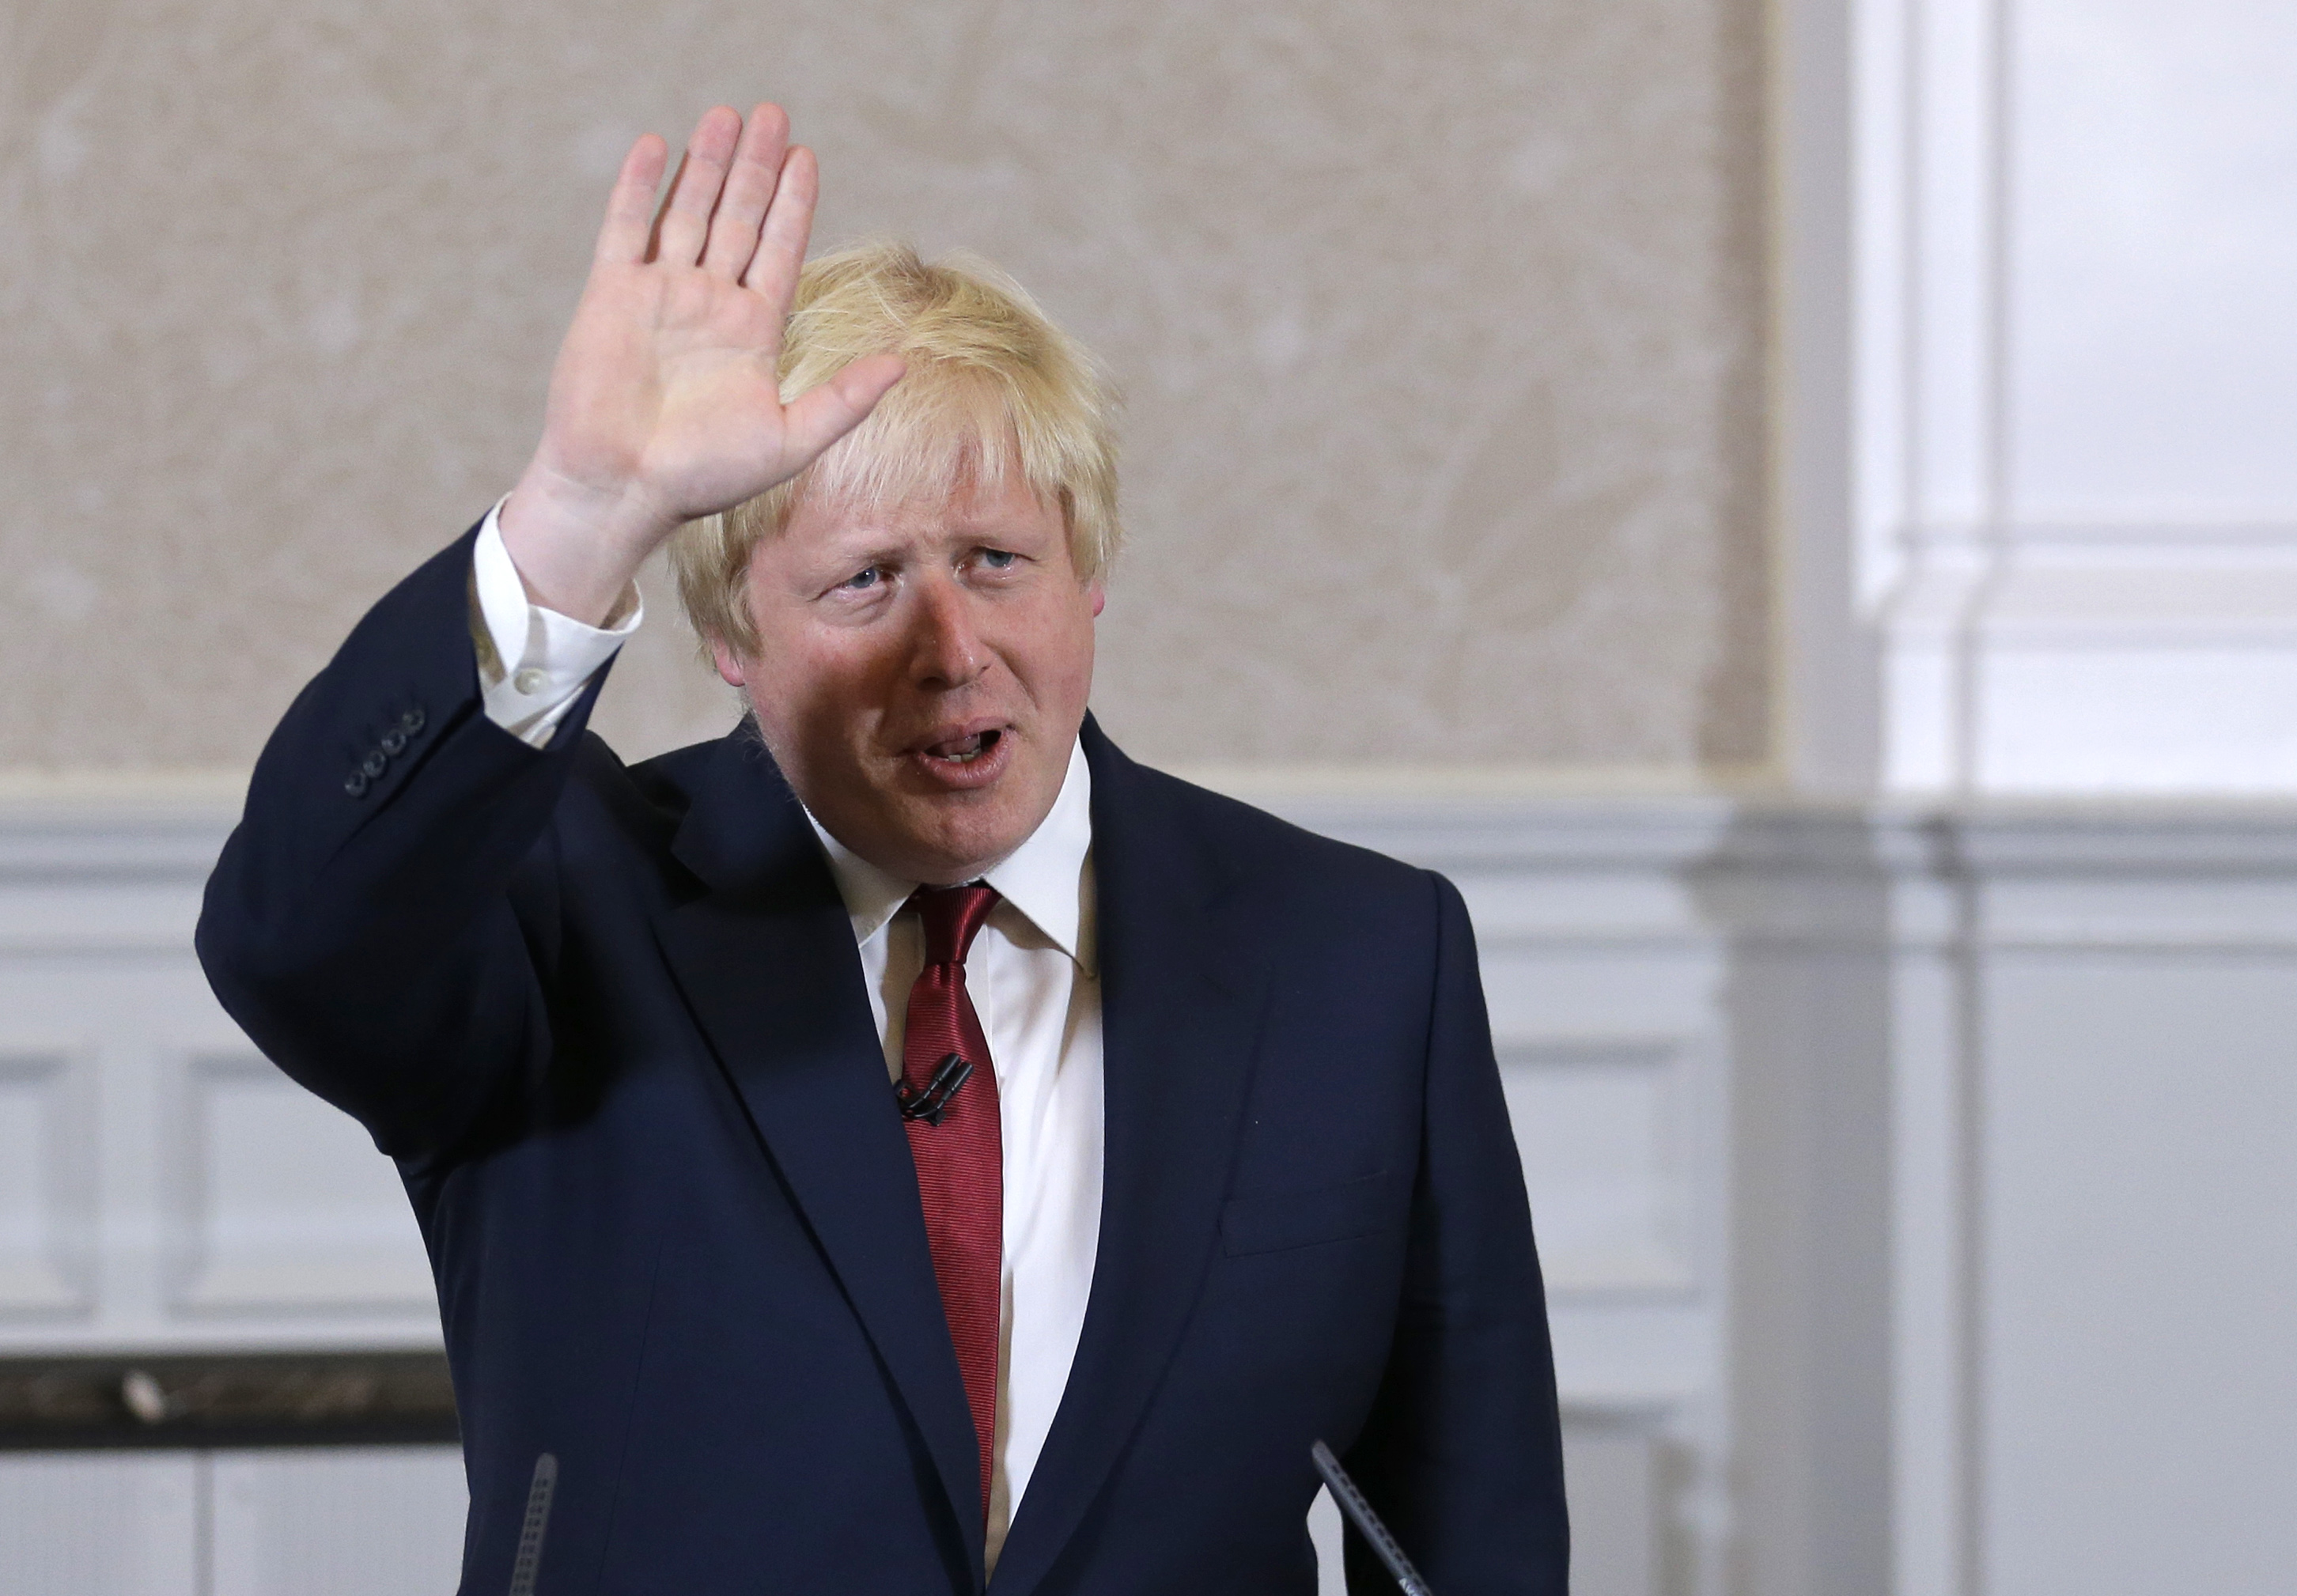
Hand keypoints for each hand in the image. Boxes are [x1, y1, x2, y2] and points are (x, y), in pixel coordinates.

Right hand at [499, 104, 904, 623]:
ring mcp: (660, 295)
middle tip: (772, 112)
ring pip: (689, 213)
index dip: (793, 203)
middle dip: (755, 166)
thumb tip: (903, 365)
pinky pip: (626, 229)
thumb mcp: (790, 440)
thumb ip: (845, 400)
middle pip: (738, 218)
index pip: (779, 250)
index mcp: (753, 331)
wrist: (624, 489)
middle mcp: (709, 304)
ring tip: (726, 114)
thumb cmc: (704, 478)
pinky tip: (656, 146)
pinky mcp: (611, 295)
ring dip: (707, 164)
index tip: (806, 155)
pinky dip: (639, 188)